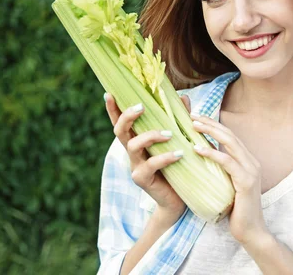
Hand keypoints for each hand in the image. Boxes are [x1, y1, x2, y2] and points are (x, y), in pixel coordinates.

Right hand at [104, 93, 191, 218]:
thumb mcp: (179, 140)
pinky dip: (165, 157)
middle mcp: (132, 151)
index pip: (121, 122)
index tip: (109, 93)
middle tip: (141, 106)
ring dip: (150, 136)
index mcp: (138, 139)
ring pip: (133, 146)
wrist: (178, 199)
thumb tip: (184, 97)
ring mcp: (135, 165)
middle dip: (127, 116)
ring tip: (169, 134)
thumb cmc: (177, 167)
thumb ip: (179, 120)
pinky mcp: (142, 179)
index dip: (113, 109)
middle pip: (120, 131)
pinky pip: (151, 165)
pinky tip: (179, 153)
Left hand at [191, 114, 268, 243]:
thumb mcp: (226, 184)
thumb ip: (220, 170)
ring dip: (210, 131)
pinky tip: (197, 149)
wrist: (251, 232)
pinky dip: (211, 153)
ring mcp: (251, 170)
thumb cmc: (235, 210)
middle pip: (229, 134)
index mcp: (248, 161)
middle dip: (210, 122)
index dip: (213, 124)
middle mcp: (252, 162)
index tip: (196, 117)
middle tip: (192, 115)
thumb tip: (201, 158)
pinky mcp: (246, 182)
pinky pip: (227, 162)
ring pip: (230, 143)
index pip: (230, 136)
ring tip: (192, 125)